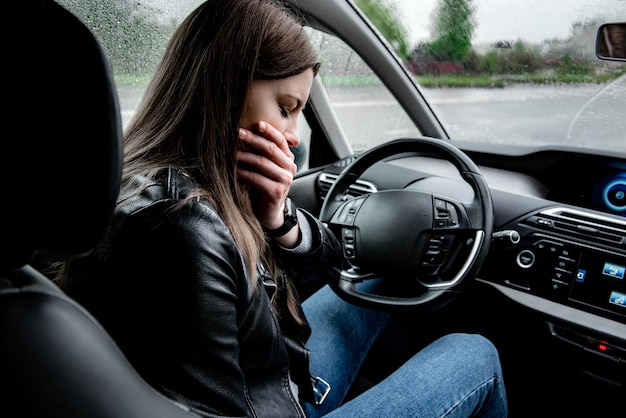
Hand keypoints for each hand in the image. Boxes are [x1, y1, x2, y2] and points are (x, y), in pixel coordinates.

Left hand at [237, 121, 297, 238]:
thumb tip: (245, 133)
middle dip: (254, 139)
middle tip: (238, 133)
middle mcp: (290, 168)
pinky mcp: (276, 192)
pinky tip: (234, 171)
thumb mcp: (266, 167)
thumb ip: (264, 153)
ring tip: (231, 153)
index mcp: (288, 159)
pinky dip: (244, 173)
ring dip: (245, 156)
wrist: (269, 212)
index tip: (257, 123)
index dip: (269, 131)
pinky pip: (257, 178)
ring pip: (263, 163)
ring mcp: (285, 180)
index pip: (280, 141)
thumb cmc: (264, 186)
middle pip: (271, 149)